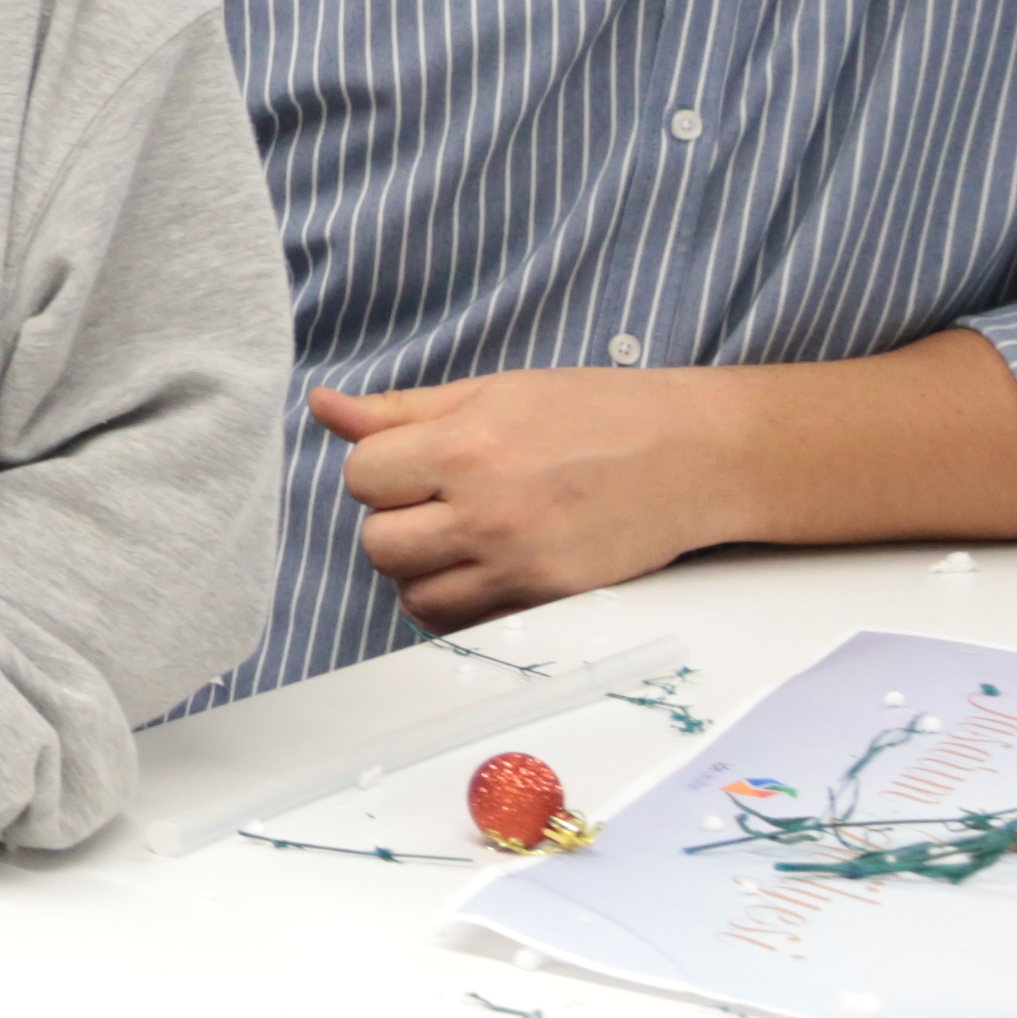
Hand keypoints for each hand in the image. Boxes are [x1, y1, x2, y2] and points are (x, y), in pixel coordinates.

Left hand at [308, 369, 733, 631]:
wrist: (693, 454)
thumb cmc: (595, 413)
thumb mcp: (493, 392)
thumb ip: (402, 410)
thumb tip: (323, 405)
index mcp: (468, 446)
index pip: (363, 476)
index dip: (381, 469)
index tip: (414, 462)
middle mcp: (487, 512)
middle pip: (378, 542)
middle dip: (394, 521)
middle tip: (434, 502)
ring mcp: (518, 565)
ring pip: (413, 594)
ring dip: (421, 570)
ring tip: (458, 537)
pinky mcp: (548, 602)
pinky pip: (463, 625)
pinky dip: (457, 605)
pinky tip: (481, 570)